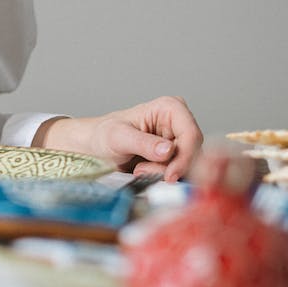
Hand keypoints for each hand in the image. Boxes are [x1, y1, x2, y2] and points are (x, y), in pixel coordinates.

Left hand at [34, 96, 202, 181]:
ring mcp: (179, 142)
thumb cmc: (104, 135)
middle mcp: (180, 123)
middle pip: (193, 153)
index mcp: (171, 108)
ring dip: (163, 174)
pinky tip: (144, 173)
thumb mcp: (118, 137)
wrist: (95, 147)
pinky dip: (162, 178)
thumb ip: (143, 143)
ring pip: (187, 166)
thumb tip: (168, 150)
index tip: (170, 176)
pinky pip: (180, 173)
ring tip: (138, 169)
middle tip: (141, 171)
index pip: (192, 135)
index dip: (185, 157)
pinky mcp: (176, 158)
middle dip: (170, 168)